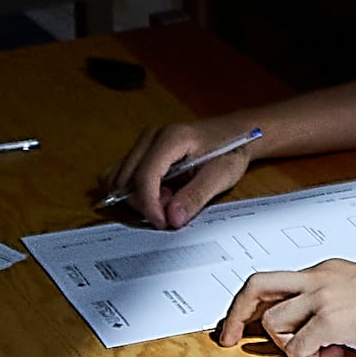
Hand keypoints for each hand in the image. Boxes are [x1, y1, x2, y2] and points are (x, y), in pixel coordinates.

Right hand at [102, 118, 262, 227]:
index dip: (150, 205)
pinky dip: (136, 191)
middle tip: (172, 209)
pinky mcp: (142, 150)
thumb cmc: (230, 150)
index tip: (163, 223)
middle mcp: (151, 136)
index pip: (145, 175)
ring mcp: (144, 142)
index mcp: (172, 138)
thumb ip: (196, 196)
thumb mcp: (221, 175)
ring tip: (168, 198)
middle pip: (128, 179)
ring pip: (122, 179)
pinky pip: (124, 175)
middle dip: (146, 203)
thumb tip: (172, 218)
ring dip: (140, 198)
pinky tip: (159, 193)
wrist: (233, 133)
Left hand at [216, 258, 355, 356]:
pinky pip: (298, 346)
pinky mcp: (332, 319)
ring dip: (287, 345)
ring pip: (274, 322)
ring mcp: (324, 297)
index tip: (240, 323)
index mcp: (326, 271)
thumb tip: (308, 336)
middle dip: (235, 314)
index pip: (275, 281)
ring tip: (318, 350)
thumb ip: (331, 306)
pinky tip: (334, 355)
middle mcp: (319, 278)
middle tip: (228, 339)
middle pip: (257, 286)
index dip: (252, 304)